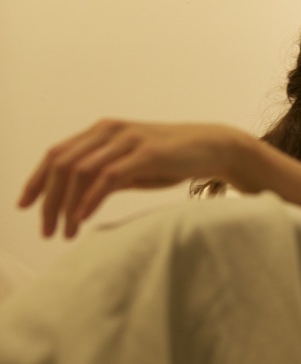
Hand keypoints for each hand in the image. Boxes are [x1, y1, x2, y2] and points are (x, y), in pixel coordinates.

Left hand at [17, 119, 237, 237]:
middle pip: (62, 164)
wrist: (212, 147)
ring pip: (80, 171)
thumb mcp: (130, 166)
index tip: (24, 206)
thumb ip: (104, 174)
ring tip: (64, 233)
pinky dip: (90, 200)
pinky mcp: (146, 152)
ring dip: (66, 205)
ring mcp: (128, 140)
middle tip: (46, 231)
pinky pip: (108, 177)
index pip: (57, 154)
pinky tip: (82, 218)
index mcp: (102, 131)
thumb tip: (75, 200)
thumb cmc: (172, 158)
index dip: (36, 180)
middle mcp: (110, 130)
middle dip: (48, 200)